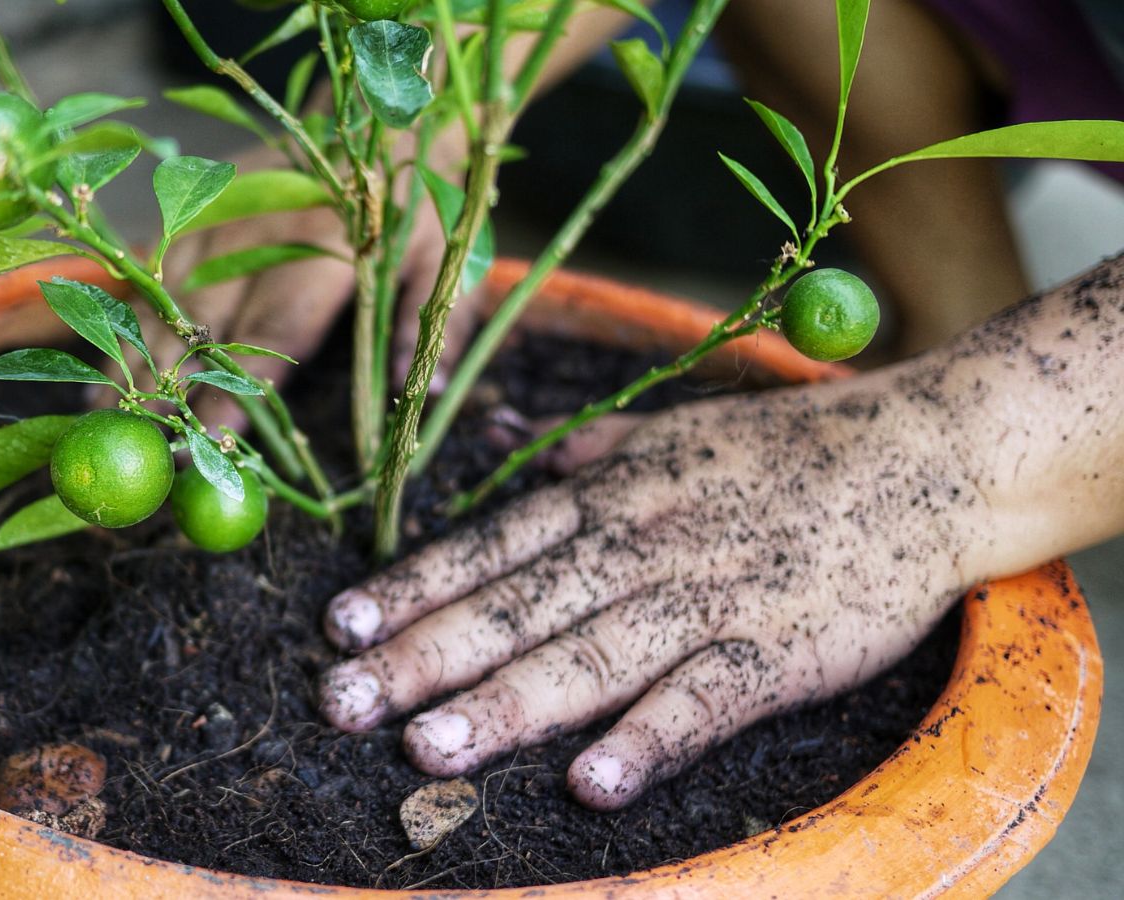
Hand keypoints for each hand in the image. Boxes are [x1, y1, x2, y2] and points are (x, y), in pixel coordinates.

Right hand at [114, 141, 479, 431]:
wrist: (380, 117)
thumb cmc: (412, 199)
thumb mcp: (441, 258)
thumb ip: (427, 327)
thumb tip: (423, 403)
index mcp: (323, 248)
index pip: (270, 333)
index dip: (237, 391)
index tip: (210, 444)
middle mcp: (258, 235)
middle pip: (202, 325)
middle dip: (171, 392)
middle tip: (147, 450)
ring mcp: (219, 220)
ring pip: (163, 300)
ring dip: (134, 361)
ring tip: (108, 419)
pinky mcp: (197, 212)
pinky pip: (147, 268)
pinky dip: (121, 317)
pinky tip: (97, 359)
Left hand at [316, 366, 1004, 808]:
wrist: (921, 457)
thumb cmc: (785, 450)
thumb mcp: (673, 431)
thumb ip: (589, 451)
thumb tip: (511, 454)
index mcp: (607, 496)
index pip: (488, 548)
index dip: (411, 589)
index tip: (341, 629)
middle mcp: (637, 547)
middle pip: (514, 609)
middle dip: (422, 658)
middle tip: (341, 702)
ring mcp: (704, 599)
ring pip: (587, 658)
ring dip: (505, 706)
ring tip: (429, 749)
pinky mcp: (774, 650)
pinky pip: (701, 700)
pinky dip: (647, 740)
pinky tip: (591, 783)